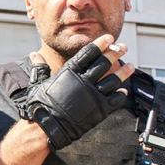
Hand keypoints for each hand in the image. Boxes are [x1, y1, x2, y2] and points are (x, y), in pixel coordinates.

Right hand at [19, 34, 132, 149]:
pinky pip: (115, 99)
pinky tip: (124, 90)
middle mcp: (83, 81)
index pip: (88, 53)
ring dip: (124, 71)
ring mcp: (93, 94)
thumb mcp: (38, 83)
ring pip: (114, 79)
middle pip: (104, 63)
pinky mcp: (100, 109)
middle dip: (115, 53)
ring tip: (130, 66)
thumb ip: (40, 68)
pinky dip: (121, 94)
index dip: (100, 44)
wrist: (48, 126)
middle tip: (123, 47)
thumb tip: (34, 55)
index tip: (109, 38)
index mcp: (69, 72)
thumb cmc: (41, 104)